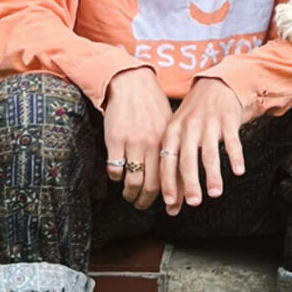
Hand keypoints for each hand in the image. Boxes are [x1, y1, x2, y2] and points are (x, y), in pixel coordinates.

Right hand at [103, 67, 172, 209]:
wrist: (131, 83)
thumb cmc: (151, 105)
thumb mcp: (168, 124)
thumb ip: (171, 146)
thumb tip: (176, 170)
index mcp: (169, 141)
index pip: (174, 175)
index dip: (173, 195)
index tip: (171, 207)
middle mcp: (153, 144)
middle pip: (153, 184)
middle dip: (147, 201)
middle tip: (142, 205)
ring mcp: (133, 142)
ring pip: (133, 181)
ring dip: (130, 194)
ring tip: (129, 195)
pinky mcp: (114, 139)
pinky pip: (115, 168)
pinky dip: (115, 178)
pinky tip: (116, 176)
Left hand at [161, 78, 244, 216]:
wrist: (215, 85)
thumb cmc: (195, 115)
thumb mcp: (178, 132)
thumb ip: (175, 162)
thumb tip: (172, 200)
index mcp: (172, 132)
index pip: (167, 162)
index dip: (169, 183)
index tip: (171, 203)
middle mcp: (189, 127)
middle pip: (187, 160)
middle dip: (190, 184)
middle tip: (193, 203)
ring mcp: (208, 123)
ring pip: (209, 154)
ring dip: (212, 175)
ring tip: (215, 193)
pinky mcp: (227, 119)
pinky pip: (232, 141)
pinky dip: (236, 157)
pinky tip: (238, 171)